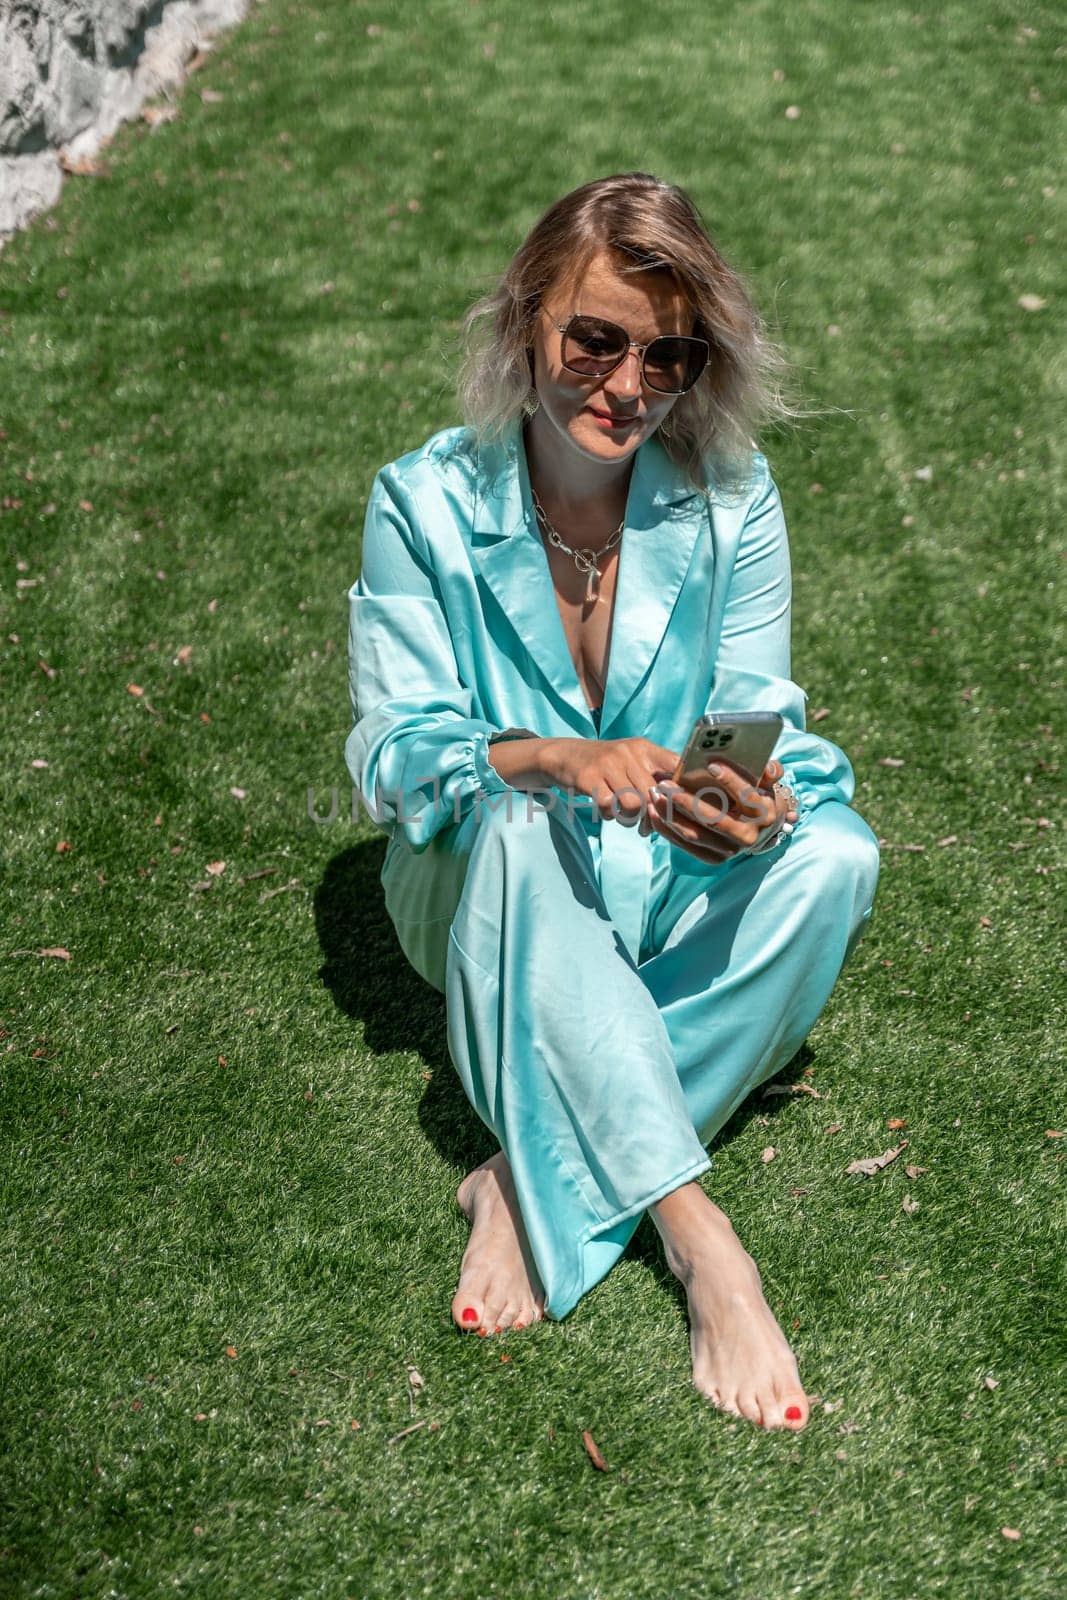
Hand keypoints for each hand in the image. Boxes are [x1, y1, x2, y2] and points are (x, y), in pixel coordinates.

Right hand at [542, 736, 680, 826]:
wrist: (564, 754)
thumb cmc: (606, 764)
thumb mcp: (632, 759)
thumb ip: (655, 775)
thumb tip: (682, 803)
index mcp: (644, 748)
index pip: (676, 765)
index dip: (683, 788)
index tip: (680, 806)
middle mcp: (628, 753)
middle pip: (654, 794)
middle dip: (652, 816)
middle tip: (645, 826)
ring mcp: (607, 764)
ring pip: (633, 803)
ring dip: (631, 818)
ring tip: (625, 818)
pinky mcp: (588, 778)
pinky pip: (609, 807)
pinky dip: (610, 816)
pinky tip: (607, 811)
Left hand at [640, 757, 798, 863]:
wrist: (762, 829)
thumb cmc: (760, 797)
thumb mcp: (769, 784)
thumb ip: (771, 772)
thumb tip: (769, 768)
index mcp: (764, 813)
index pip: (747, 796)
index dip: (731, 780)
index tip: (711, 765)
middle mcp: (747, 835)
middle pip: (713, 819)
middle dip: (686, 801)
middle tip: (664, 784)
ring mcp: (730, 850)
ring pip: (695, 834)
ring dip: (671, 814)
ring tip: (655, 794)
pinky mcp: (714, 858)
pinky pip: (685, 845)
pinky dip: (667, 828)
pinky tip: (653, 811)